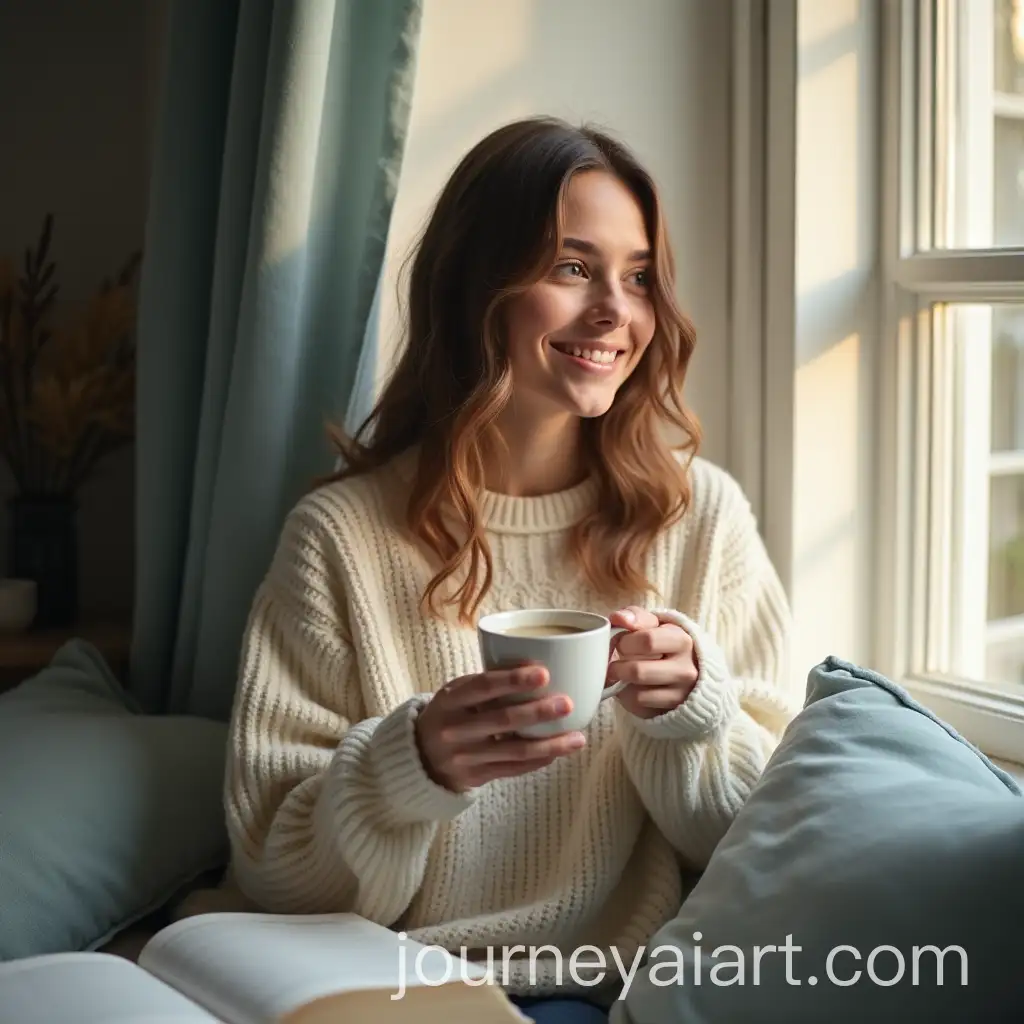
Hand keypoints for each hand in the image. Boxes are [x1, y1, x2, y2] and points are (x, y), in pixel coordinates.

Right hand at [415, 664, 586, 792]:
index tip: (543, 673)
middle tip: (567, 703)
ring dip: (550, 744)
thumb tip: (537, 665)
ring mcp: (465, 757)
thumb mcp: (457, 693)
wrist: (420, 758)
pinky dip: (539, 760)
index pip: (483, 686)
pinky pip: (513, 769)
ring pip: (514, 750)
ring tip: (577, 738)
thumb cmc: (450, 715)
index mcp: (450, 700)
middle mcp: (455, 729)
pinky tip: (558, 752)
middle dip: (538, 711)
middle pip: (502, 720)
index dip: (513, 679)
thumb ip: (487, 682)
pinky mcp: (476, 777)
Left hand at [607, 606, 698, 719]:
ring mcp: (681, 692)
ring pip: (636, 692)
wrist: (687, 668)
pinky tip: (631, 687)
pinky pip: (639, 704)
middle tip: (615, 662)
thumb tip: (617, 618)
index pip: (647, 641)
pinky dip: (628, 696)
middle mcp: (686, 668)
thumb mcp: (654, 624)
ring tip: (621, 674)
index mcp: (681, 640)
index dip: (625, 642)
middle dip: (618, 666)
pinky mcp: (672, 708)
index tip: (621, 643)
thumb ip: (635, 616)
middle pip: (638, 671)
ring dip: (622, 683)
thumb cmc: (662, 642)